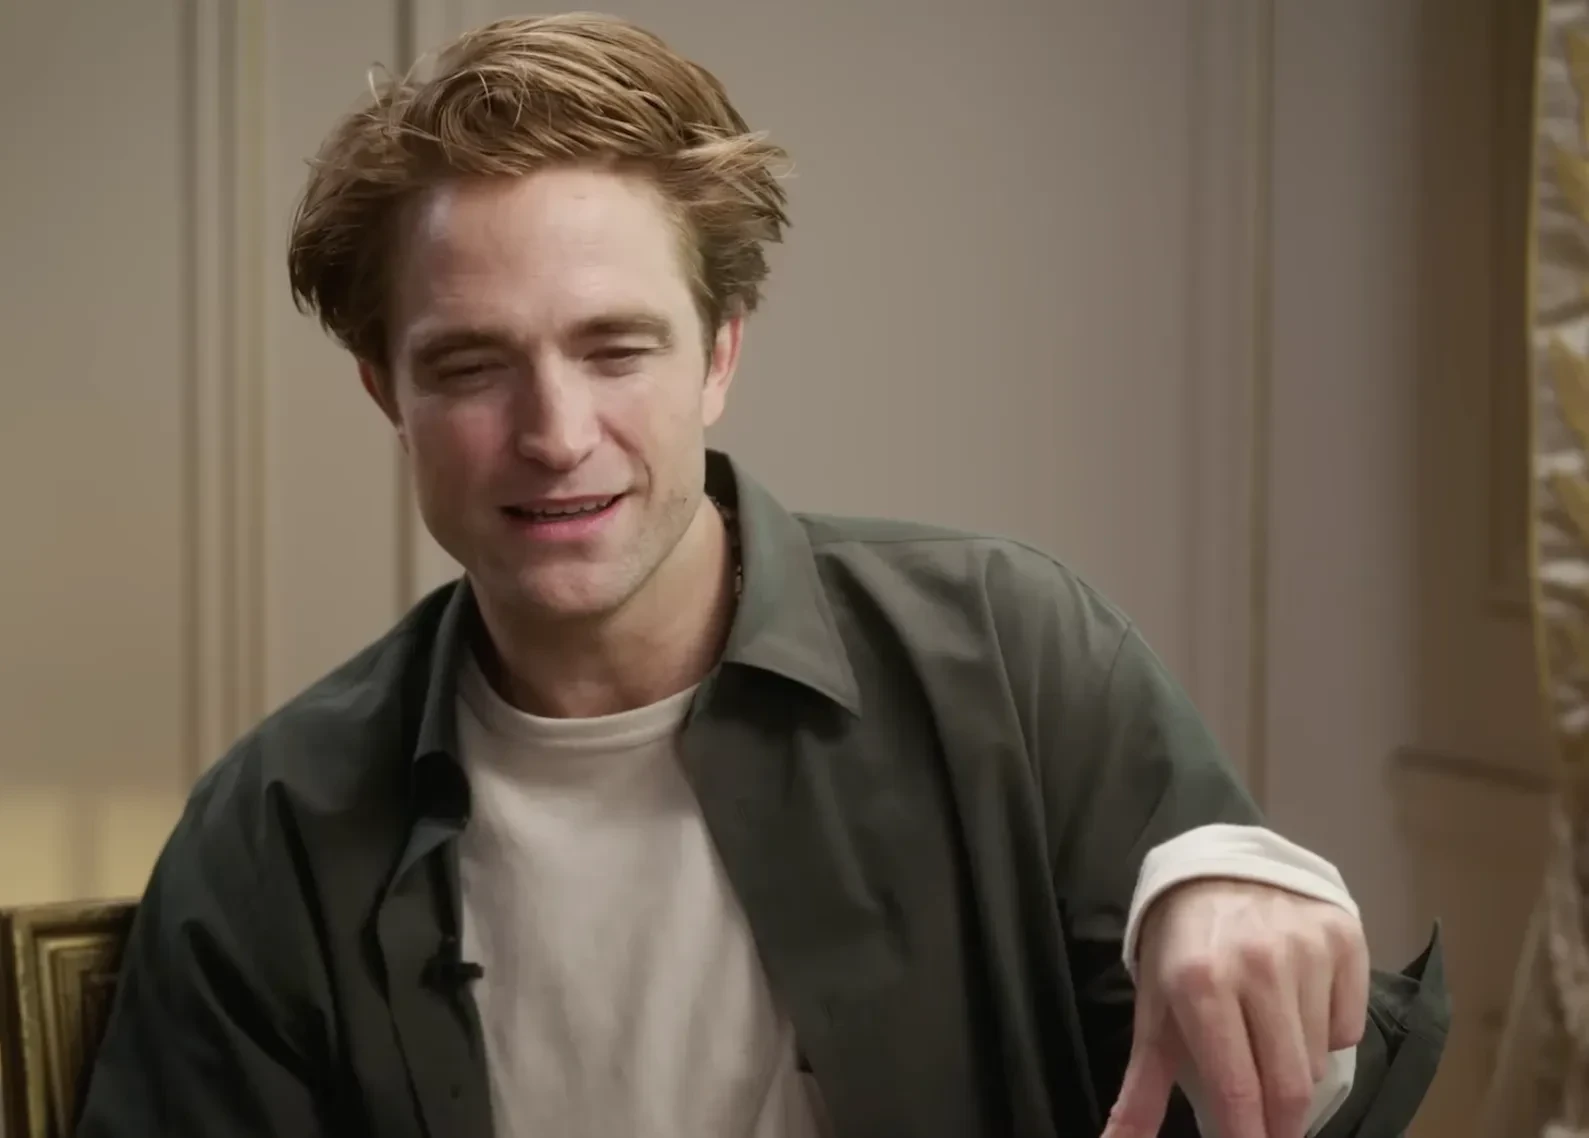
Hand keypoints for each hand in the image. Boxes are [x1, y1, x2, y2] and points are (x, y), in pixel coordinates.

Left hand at [1101, 879, 1369, 1137]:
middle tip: (1270, 1128)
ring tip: (1270, 1044)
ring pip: (1321, 1059)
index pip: (1237, 1088)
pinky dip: (1328, 1035)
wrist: (1218, 867)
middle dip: (1281, 1123)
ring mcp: (1306, 950)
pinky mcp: (1344, 938)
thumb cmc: (1180, 946)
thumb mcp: (1154, 1009)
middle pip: (1291, 1084)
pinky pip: (1349, 1025)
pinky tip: (1300, 1010)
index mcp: (1201, 984)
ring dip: (1298, 1071)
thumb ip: (1143, 1086)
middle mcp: (1259, 965)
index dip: (1247, 1135)